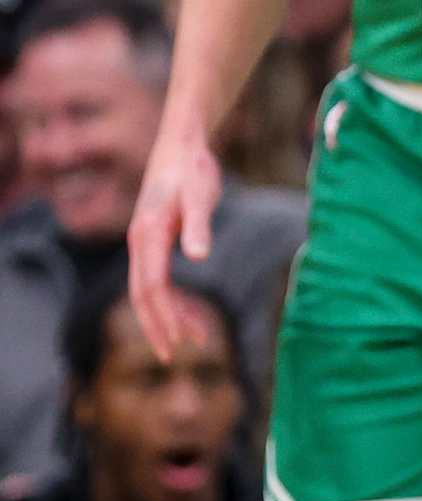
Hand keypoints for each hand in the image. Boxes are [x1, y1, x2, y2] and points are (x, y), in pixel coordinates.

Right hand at [129, 126, 222, 357]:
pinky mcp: (154, 240)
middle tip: (173, 356)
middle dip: (158, 327)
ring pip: (151, 290)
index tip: (176, 343)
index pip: (153, 286)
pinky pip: (159, 278)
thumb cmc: (193, 169)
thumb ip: (199, 226)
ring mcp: (144, 242)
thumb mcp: (202, 195)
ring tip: (198, 339)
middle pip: (143, 295)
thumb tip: (197, 257)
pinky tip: (192, 313)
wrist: (182, 144)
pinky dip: (174, 299)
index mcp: (149, 234)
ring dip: (171, 316)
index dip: (163, 317)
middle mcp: (140, 241)